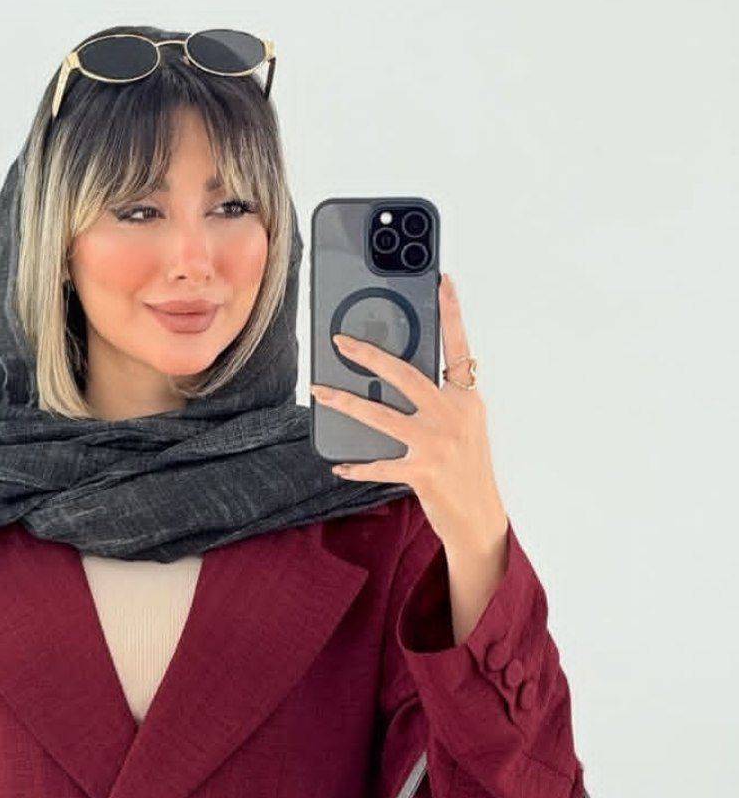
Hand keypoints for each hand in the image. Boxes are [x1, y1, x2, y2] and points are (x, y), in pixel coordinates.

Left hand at [311, 272, 508, 554]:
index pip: (459, 348)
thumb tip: (397, 380)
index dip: (451, 313)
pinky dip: (356, 466)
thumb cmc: (466, 468)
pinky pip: (379, 465)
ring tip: (319, 391)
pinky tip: (339, 464)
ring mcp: (438, 444)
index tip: (442, 279)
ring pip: (380, 416)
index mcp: (467, 399)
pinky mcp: (423, 472)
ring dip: (344, 403)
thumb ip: (440, 400)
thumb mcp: (463, 426)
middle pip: (405, 375)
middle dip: (369, 355)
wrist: (479, 518)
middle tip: (340, 342)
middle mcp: (453, 416)